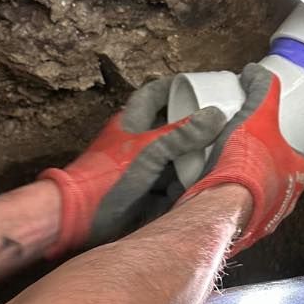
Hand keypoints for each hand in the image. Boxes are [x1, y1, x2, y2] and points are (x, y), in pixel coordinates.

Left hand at [40, 79, 225, 256]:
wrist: (80, 218)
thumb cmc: (106, 177)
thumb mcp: (149, 150)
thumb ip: (183, 134)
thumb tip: (216, 115)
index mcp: (132, 122)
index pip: (154, 94)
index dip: (175, 87)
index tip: (200, 86)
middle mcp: (136, 142)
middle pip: (170, 128)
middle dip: (194, 129)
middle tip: (222, 126)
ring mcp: (140, 168)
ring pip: (173, 159)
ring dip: (193, 160)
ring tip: (222, 157)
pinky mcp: (144, 193)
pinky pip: (171, 185)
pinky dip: (186, 185)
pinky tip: (204, 186)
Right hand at [178, 64, 303, 252]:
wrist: (222, 205)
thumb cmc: (248, 164)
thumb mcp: (258, 115)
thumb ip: (262, 90)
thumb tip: (256, 72)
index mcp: (298, 175)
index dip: (296, 155)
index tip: (284, 146)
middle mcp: (287, 201)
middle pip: (285, 186)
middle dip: (272, 176)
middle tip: (253, 162)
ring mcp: (266, 220)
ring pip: (263, 205)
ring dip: (251, 194)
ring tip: (231, 180)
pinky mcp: (244, 233)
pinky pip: (240, 219)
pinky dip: (232, 210)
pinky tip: (216, 198)